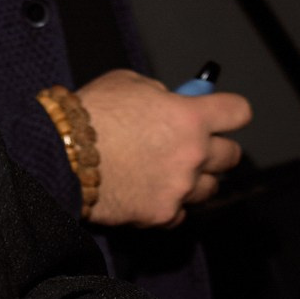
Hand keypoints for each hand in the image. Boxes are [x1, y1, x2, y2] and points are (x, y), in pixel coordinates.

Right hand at [77, 67, 251, 227]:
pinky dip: (170, 206)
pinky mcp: (160, 214)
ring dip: (196, 180)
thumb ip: (160, 94)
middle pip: (231, 156)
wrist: (61, 155)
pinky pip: (179, 214)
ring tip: (171, 173)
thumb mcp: (129, 84)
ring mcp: (178, 188)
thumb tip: (170, 102)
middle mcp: (192, 154)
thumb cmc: (90, 116)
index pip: (238, 113)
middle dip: (216, 149)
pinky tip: (152, 194)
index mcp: (190, 116)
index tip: (224, 116)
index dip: (231, 113)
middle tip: (196, 147)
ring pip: (209, 189)